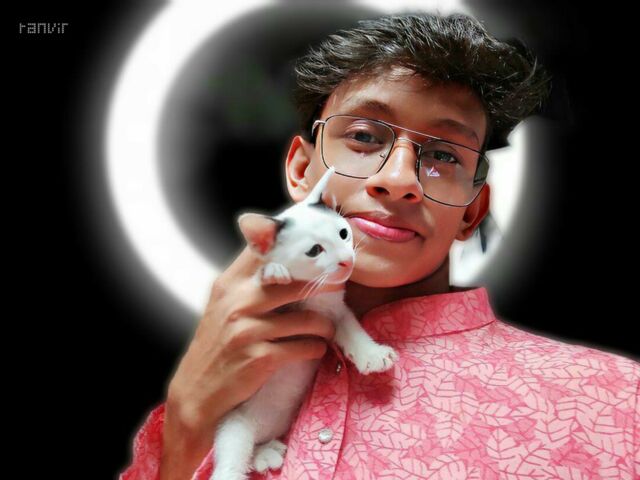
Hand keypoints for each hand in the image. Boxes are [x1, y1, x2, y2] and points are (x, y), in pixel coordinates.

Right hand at [160, 241, 338, 478]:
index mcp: (229, 284)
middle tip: (340, 284)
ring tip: (327, 328)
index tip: (321, 250)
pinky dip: (316, 348)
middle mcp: (237, 303)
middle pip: (296, 282)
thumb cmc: (216, 345)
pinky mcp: (260, 358)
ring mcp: (248, 331)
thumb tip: (286, 257)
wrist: (197, 392)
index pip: (266, 252)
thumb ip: (248, 281)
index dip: (297, 247)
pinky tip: (315, 348)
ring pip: (307, 319)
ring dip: (325, 326)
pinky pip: (304, 347)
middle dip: (325, 284)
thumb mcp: (223, 305)